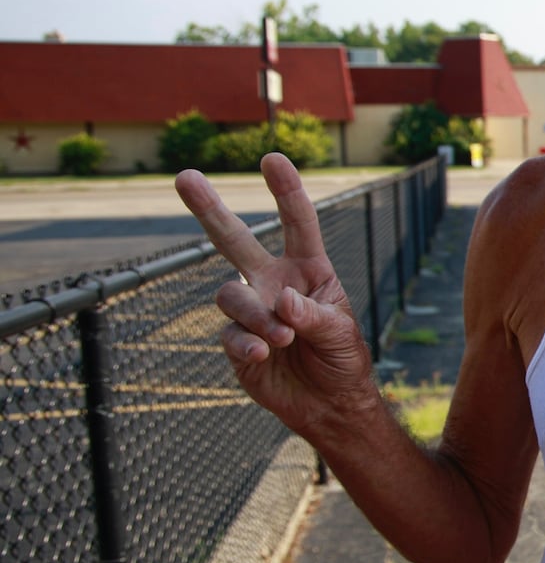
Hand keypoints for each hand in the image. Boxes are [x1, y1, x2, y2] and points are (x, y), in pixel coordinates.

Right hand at [175, 153, 375, 434]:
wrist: (329, 404)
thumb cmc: (342, 359)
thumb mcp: (340, 333)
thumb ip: (313, 315)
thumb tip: (281, 302)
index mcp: (307, 270)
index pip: (298, 223)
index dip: (286, 191)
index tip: (272, 159)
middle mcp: (273, 283)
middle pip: (234, 240)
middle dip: (209, 208)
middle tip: (185, 176)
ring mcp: (251, 311)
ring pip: (230, 294)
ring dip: (255, 314)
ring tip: (281, 338)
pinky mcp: (236, 343)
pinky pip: (228, 334)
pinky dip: (245, 343)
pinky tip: (263, 353)